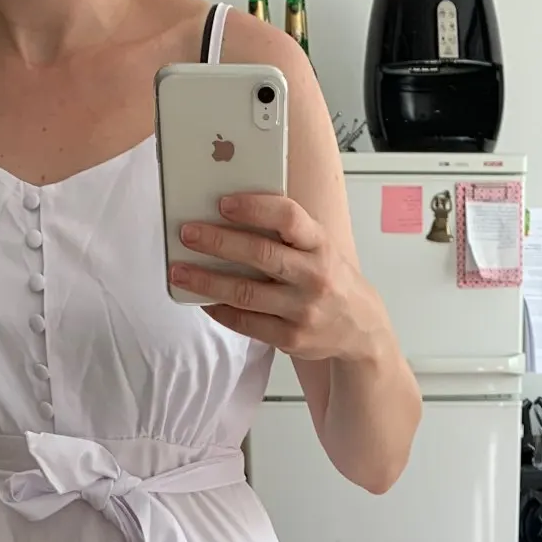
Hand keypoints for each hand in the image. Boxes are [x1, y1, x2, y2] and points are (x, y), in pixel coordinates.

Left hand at [171, 194, 383, 362]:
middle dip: (218, 242)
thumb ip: (286, 232)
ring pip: (246, 293)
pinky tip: (204, 299)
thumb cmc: (330, 277)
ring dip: (207, 281)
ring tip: (179, 272)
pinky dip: (221, 310)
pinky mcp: (292, 338)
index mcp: (320, 244)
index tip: (222, 202)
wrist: (361, 328)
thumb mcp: (319, 246)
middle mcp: (314, 276)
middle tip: (186, 233)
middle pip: (260, 254)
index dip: (253, 207)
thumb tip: (229, 215)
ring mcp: (303, 310)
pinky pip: (247, 324)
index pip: (288, 216)